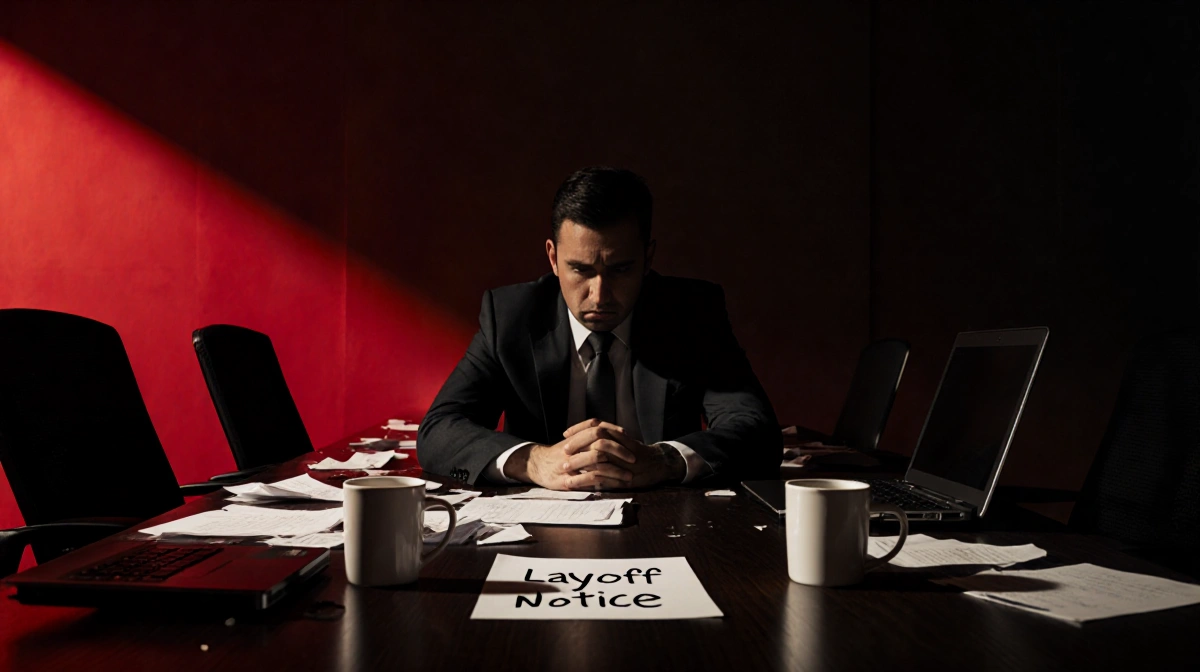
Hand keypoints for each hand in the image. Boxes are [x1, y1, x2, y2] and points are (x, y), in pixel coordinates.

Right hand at [503, 422, 637, 490]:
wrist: (534, 465)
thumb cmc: (556, 453)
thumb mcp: (571, 440)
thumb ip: (586, 435)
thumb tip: (611, 431)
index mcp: (574, 437)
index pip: (596, 427)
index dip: (613, 431)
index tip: (628, 437)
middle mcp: (572, 449)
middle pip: (599, 444)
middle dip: (619, 451)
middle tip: (633, 458)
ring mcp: (570, 465)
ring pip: (597, 464)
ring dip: (616, 471)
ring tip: (629, 476)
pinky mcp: (567, 481)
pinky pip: (589, 480)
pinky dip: (604, 482)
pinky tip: (615, 486)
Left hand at [562, 419, 685, 488]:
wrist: (659, 465)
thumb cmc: (638, 454)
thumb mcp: (623, 442)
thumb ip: (608, 438)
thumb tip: (586, 438)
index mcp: (618, 435)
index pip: (595, 425)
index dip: (579, 428)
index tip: (565, 434)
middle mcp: (620, 445)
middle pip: (595, 437)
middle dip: (577, 443)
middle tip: (564, 450)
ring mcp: (622, 460)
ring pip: (598, 456)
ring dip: (580, 462)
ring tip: (566, 468)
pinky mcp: (622, 476)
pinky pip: (603, 476)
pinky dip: (588, 479)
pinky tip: (576, 482)